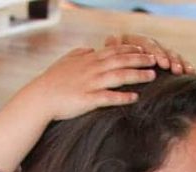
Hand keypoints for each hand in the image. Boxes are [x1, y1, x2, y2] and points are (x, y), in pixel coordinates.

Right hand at [22, 44, 162, 123]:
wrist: (40, 98)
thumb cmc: (52, 80)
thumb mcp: (65, 61)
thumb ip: (79, 53)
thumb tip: (90, 49)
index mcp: (88, 60)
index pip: (113, 51)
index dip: (130, 49)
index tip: (143, 48)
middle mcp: (92, 69)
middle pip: (121, 61)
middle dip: (140, 59)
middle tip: (156, 59)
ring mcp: (90, 84)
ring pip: (118, 76)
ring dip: (137, 75)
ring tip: (152, 76)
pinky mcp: (87, 99)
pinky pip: (108, 97)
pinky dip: (122, 97)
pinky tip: (135, 98)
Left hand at [101, 33, 189, 75]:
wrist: (105, 77)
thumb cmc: (105, 67)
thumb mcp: (107, 56)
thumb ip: (111, 48)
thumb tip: (112, 41)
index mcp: (132, 41)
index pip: (146, 43)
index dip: (155, 53)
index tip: (162, 64)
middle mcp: (145, 45)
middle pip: (161, 48)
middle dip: (169, 58)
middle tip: (174, 69)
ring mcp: (155, 53)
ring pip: (170, 54)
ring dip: (178, 62)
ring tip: (184, 72)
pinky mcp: (163, 63)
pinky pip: (175, 62)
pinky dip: (184, 66)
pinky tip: (191, 72)